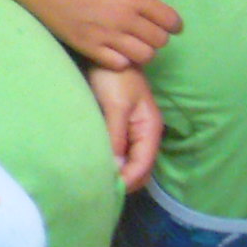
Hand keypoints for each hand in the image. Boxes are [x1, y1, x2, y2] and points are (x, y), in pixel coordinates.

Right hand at [14, 0, 179, 69]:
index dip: (173, 24)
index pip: (171, 21)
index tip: (168, 25)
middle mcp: (124, 17)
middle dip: (156, 37)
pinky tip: (112, 50)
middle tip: (145, 32)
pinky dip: (120, 59)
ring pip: (144, 56)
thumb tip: (148, 7)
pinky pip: (119, 64)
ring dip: (141, 50)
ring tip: (131, 44)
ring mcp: (106, 34)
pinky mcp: (87, 46)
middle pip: (160, 41)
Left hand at [88, 64, 162, 190]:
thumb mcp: (116, 106)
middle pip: (141, 168)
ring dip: (119, 174)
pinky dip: (112, 163)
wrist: (107, 56)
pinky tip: (97, 167)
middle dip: (126, 181)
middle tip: (101, 189)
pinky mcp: (120, 128)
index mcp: (149, 129)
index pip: (144, 164)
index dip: (129, 179)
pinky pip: (120, 152)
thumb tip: (116, 167)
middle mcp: (144, 134)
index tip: (109, 189)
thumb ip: (117, 136)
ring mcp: (133, 132)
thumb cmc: (114, 77)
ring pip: (130, 162)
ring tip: (98, 183)